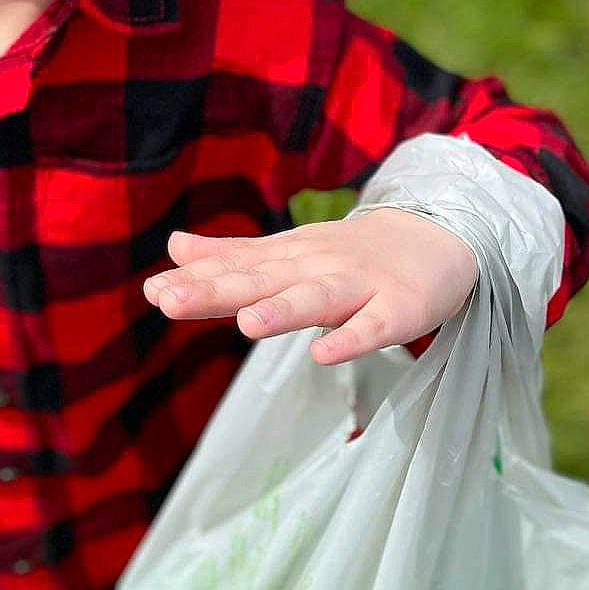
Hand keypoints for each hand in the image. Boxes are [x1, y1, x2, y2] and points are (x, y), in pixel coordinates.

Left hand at [141, 208, 478, 364]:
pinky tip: (323, 355)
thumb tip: (173, 249)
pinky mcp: (399, 308)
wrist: (435, 234)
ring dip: (282, 309)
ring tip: (248, 325)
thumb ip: (231, 255)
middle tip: (170, 301)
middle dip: (217, 290)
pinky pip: (375, 327)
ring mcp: (358, 287)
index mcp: (287, 259)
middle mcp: (316, 268)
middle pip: (263, 281)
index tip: (153, 291)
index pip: (235, 269)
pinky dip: (351, 338)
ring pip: (316, 298)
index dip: (196, 281)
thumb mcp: (287, 251)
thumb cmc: (348, 253)